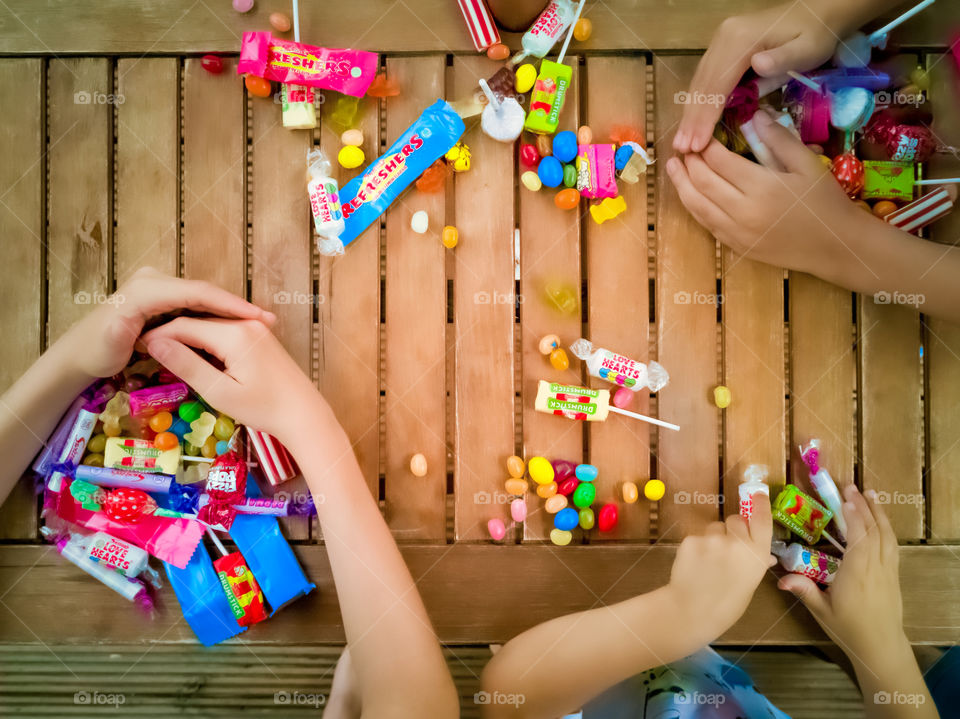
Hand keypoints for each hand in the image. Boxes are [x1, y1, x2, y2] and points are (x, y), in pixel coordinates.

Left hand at [62, 267, 274, 379]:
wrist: (80, 351)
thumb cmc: (96, 352)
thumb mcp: (108, 345)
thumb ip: (118, 332)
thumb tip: (125, 321)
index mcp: (146, 289)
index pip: (197, 292)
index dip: (229, 303)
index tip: (257, 316)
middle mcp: (155, 280)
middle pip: (206, 292)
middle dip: (238, 306)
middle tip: (270, 321)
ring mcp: (160, 286)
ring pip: (205, 298)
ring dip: (232, 311)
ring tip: (263, 322)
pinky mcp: (164, 296)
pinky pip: (198, 304)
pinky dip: (219, 314)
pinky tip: (241, 324)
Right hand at [141, 317, 323, 444]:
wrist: (304, 413)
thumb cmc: (263, 408)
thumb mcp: (220, 391)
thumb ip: (187, 365)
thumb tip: (155, 344)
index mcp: (234, 334)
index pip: (184, 325)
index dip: (157, 336)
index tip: (136, 347)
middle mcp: (246, 322)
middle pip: (197, 321)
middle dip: (171, 334)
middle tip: (145, 351)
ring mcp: (256, 327)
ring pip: (210, 325)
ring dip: (188, 337)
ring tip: (164, 354)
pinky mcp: (260, 335)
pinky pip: (225, 331)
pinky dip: (206, 341)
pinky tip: (193, 356)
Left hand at [667, 113, 868, 274]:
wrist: (835, 246)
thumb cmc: (824, 202)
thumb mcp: (807, 164)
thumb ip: (778, 140)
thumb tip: (754, 115)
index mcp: (760, 187)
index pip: (719, 160)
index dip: (705, 145)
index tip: (700, 133)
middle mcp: (742, 211)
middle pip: (702, 182)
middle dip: (688, 162)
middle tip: (682, 148)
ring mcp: (736, 232)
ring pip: (697, 206)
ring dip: (681, 185)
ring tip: (673, 168)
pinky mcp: (735, 246)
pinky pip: (706, 224)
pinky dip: (694, 207)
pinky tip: (690, 194)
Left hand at [667, 492, 775, 634]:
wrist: (692, 611)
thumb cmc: (726, 604)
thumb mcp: (749, 584)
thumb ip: (754, 563)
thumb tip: (764, 555)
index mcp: (757, 554)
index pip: (762, 519)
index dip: (760, 504)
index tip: (758, 493)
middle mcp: (737, 542)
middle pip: (735, 520)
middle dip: (732, 529)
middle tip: (725, 548)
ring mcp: (712, 538)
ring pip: (714, 527)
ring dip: (712, 538)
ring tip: (707, 562)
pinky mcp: (691, 539)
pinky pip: (697, 537)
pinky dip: (696, 547)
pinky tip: (694, 565)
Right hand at [674, 1, 842, 152]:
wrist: (815, 13)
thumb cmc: (814, 35)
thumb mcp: (806, 48)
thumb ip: (782, 58)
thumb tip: (757, 65)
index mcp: (740, 40)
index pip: (717, 84)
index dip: (705, 117)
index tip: (696, 144)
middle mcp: (723, 38)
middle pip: (702, 84)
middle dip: (692, 119)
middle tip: (682, 149)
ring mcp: (720, 41)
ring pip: (699, 82)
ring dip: (691, 113)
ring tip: (681, 142)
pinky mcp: (722, 47)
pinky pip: (706, 78)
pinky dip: (698, 102)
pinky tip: (693, 122)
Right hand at [778, 485, 906, 661]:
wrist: (881, 646)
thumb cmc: (849, 629)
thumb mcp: (822, 610)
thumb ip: (804, 589)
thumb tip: (779, 577)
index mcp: (858, 573)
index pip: (859, 537)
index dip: (853, 515)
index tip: (845, 496)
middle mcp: (875, 567)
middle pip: (874, 530)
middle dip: (864, 506)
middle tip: (852, 487)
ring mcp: (887, 570)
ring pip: (887, 535)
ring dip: (878, 513)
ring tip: (870, 495)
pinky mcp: (893, 574)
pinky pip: (891, 545)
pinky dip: (885, 528)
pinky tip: (880, 521)